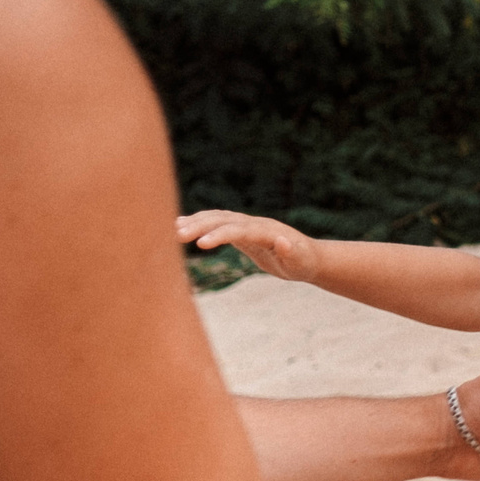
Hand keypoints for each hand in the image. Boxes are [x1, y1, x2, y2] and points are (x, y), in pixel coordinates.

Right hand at [178, 208, 320, 281]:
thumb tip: (284, 242)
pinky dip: (201, 223)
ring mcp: (247, 225)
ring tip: (172, 228)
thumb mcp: (300, 261)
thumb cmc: (303, 262)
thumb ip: (293, 252)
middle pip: (224, 220)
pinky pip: (218, 223)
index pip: (240, 230)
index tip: (200, 244)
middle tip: (176, 236)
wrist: (307, 256)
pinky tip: (182, 225)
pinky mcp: (242, 231)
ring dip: (196, 221)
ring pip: (218, 218)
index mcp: (267, 231)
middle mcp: (255, 223)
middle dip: (200, 226)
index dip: (220, 235)